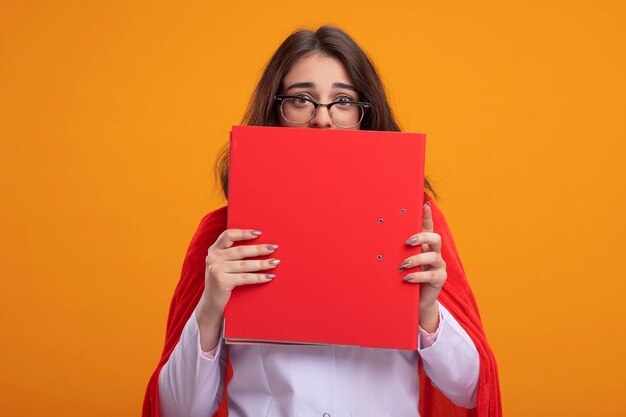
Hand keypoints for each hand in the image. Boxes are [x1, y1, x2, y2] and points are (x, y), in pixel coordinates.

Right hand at [196, 229, 278, 349]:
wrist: (211, 302)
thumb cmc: (222, 279)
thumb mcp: (222, 263)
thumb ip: (231, 253)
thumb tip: (259, 244)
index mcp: (214, 249)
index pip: (228, 235)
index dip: (243, 233)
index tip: (259, 233)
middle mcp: (213, 258)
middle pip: (240, 251)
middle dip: (259, 249)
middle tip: (274, 247)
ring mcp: (216, 270)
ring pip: (245, 265)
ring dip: (262, 264)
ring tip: (275, 262)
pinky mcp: (221, 281)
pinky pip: (245, 278)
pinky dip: (259, 277)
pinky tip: (269, 277)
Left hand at [399, 201, 446, 331]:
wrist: (416, 301)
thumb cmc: (406, 276)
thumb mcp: (399, 261)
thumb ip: (394, 251)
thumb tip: (374, 239)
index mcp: (425, 245)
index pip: (428, 227)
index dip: (427, 216)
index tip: (423, 204)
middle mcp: (434, 252)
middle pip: (436, 238)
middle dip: (422, 237)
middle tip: (408, 241)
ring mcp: (438, 266)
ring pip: (434, 256)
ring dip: (417, 258)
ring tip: (404, 264)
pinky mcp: (439, 279)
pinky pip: (432, 275)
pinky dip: (418, 276)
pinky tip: (407, 278)